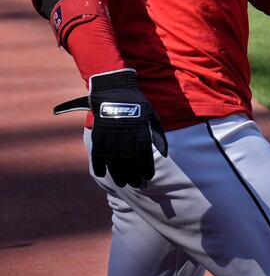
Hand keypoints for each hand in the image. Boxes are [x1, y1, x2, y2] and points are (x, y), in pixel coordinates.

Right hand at [85, 70, 167, 186]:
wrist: (114, 90)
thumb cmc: (137, 104)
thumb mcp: (152, 116)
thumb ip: (158, 135)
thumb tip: (165, 152)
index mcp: (140, 131)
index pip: (145, 155)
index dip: (146, 168)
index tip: (148, 177)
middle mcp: (125, 136)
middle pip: (129, 161)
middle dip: (134, 175)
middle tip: (138, 185)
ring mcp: (110, 136)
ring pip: (114, 160)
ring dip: (118, 174)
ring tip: (124, 183)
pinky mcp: (99, 134)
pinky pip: (97, 153)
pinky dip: (98, 164)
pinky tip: (101, 174)